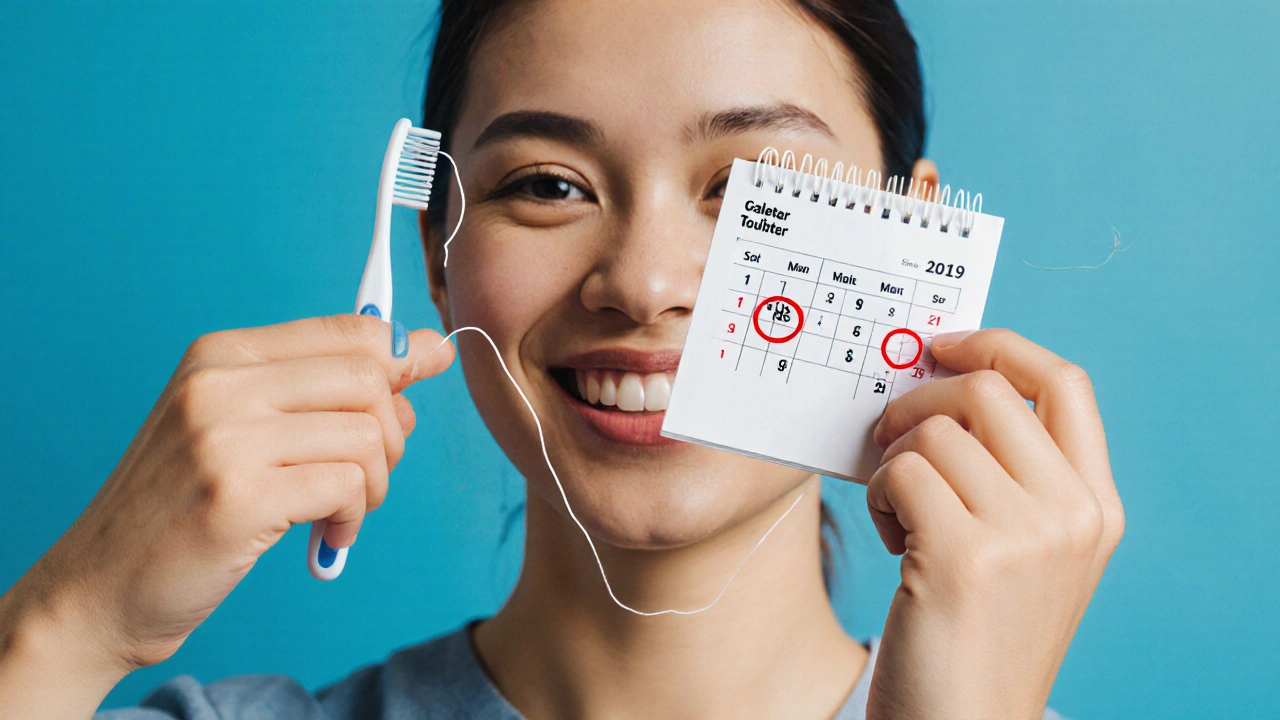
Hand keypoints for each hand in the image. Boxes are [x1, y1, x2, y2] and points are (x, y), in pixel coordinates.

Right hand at [0, 315, 453, 714]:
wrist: (100, 587)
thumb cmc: (184, 508)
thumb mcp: (240, 427)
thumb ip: (320, 390)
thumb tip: (426, 350)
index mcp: (221, 354)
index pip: (347, 330)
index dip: (404, 352)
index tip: (431, 364)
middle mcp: (219, 383)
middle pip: (368, 379)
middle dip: (394, 433)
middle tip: (369, 475)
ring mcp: (225, 437)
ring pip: (368, 436)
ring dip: (375, 485)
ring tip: (341, 511)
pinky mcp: (238, 496)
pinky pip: (347, 485)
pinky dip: (354, 517)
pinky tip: (327, 537)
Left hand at [863, 329, 1123, 719]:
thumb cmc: (977, 635)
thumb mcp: (1022, 551)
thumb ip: (1007, 474)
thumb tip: (944, 381)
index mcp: (1096, 506)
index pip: (1065, 382)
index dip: (998, 345)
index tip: (943, 347)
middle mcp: (1074, 515)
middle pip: (988, 390)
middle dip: (921, 400)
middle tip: (891, 439)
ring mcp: (1027, 535)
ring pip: (934, 431)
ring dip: (894, 461)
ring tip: (899, 514)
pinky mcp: (966, 557)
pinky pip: (900, 472)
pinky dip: (879, 496)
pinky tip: (894, 541)